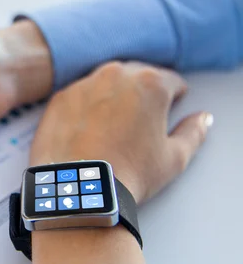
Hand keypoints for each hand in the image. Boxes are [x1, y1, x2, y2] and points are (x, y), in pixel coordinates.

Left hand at [28, 62, 212, 263]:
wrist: (81, 188)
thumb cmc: (130, 173)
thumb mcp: (174, 157)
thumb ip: (193, 132)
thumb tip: (202, 118)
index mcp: (150, 83)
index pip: (171, 81)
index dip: (174, 98)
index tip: (167, 113)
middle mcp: (115, 74)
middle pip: (136, 76)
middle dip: (142, 94)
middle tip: (140, 122)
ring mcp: (83, 84)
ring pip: (105, 83)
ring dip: (112, 97)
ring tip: (112, 128)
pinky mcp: (60, 98)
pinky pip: (79, 95)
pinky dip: (85, 107)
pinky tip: (87, 131)